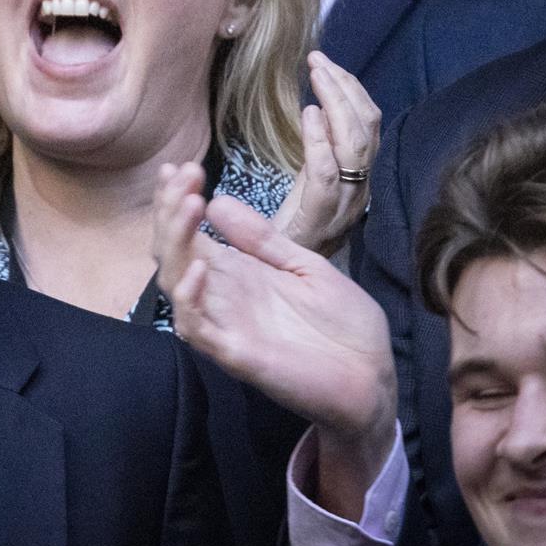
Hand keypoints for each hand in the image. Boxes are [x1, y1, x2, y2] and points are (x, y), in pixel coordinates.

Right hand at [155, 161, 395, 512]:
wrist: (375, 378)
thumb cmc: (344, 326)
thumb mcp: (307, 267)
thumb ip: (263, 240)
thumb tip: (218, 201)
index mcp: (238, 275)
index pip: (190, 234)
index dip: (176, 202)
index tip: (180, 166)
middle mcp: (222, 297)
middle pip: (172, 252)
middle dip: (169, 212)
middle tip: (182, 175)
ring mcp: (225, 325)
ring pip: (175, 283)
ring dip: (174, 242)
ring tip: (188, 204)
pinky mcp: (236, 354)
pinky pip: (196, 329)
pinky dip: (189, 298)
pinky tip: (200, 266)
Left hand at [273, 51, 380, 257]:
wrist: (285, 288)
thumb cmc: (291, 236)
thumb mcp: (306, 189)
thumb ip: (315, 154)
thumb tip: (312, 111)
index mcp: (357, 180)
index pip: (368, 127)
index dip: (352, 92)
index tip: (328, 64)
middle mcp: (359, 190)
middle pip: (366, 130)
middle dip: (346, 89)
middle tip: (319, 60)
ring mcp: (344, 205)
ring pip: (355, 146)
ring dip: (337, 104)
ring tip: (316, 73)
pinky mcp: (320, 219)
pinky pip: (327, 175)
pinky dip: (320, 142)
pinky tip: (309, 115)